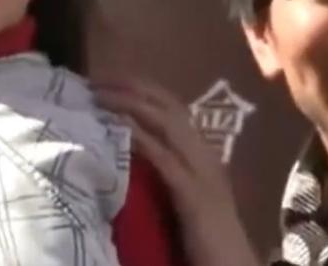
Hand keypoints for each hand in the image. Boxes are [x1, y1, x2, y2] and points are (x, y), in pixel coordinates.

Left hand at [95, 79, 260, 265]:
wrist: (231, 262)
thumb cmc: (207, 234)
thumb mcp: (186, 193)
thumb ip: (169, 169)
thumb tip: (134, 148)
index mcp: (203, 151)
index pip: (173, 106)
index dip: (141, 88)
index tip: (109, 79)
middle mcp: (204, 152)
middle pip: (168, 106)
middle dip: (131, 88)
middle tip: (97, 80)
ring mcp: (201, 171)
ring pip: (166, 124)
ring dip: (130, 106)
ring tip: (100, 97)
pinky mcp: (193, 193)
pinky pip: (164, 158)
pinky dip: (140, 139)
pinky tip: (118, 129)